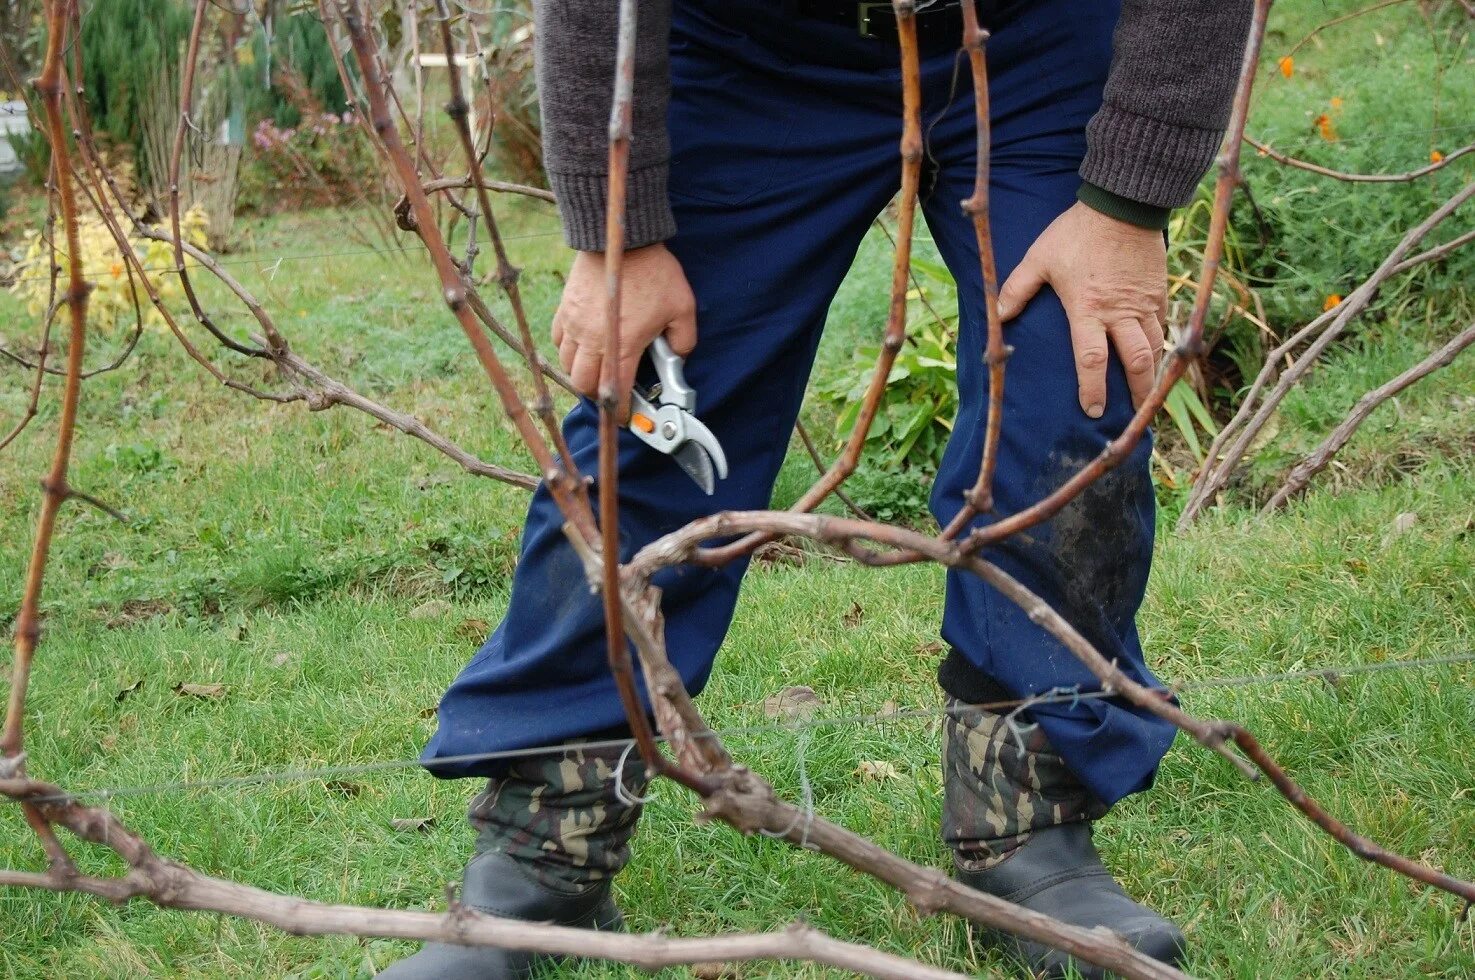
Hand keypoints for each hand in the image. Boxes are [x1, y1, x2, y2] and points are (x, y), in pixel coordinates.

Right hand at [551, 244, 696, 417]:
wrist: (620, 237)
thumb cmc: (654, 271)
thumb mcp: (682, 307)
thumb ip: (683, 340)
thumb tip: (677, 356)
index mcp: (622, 346)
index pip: (616, 394)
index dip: (621, 412)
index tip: (626, 417)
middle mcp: (594, 341)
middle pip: (585, 386)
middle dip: (600, 396)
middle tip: (613, 392)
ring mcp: (575, 325)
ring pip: (568, 367)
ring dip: (582, 375)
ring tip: (598, 370)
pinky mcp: (565, 309)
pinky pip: (559, 342)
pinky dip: (569, 352)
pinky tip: (582, 347)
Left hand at [997, 201, 1166, 418]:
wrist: (1122, 204)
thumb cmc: (1076, 233)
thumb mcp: (1039, 258)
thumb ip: (1018, 288)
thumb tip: (998, 315)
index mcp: (1088, 309)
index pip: (1092, 360)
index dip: (1092, 388)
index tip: (1092, 410)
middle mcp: (1120, 312)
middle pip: (1136, 362)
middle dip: (1136, 392)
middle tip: (1133, 413)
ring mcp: (1144, 303)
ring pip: (1155, 347)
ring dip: (1152, 373)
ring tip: (1148, 393)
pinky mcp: (1159, 292)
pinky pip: (1162, 324)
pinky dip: (1160, 344)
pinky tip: (1156, 356)